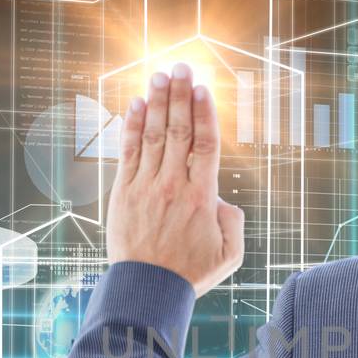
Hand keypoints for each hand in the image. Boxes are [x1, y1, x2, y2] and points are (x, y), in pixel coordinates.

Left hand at [106, 63, 244, 296]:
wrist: (147, 291)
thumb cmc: (189, 274)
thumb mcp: (229, 255)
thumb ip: (235, 223)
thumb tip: (224, 201)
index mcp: (202, 198)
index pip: (205, 144)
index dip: (205, 112)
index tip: (203, 89)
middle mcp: (173, 185)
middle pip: (179, 130)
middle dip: (180, 95)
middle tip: (182, 67)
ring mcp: (146, 187)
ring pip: (153, 135)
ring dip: (157, 101)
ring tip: (160, 74)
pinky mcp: (123, 193)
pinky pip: (129, 152)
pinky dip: (132, 126)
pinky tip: (136, 104)